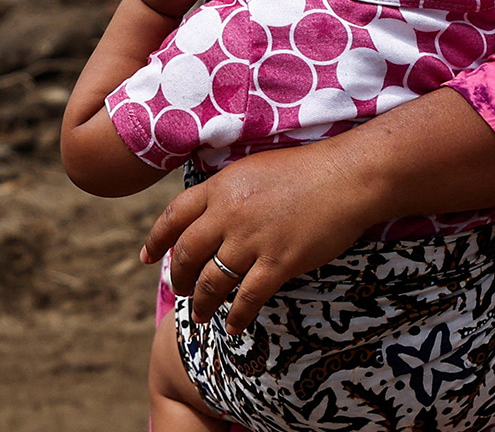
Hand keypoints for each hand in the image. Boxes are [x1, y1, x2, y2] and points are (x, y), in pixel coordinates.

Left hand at [141, 143, 376, 333]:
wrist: (346, 177)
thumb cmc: (306, 169)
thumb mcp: (253, 168)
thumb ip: (227, 191)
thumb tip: (209, 210)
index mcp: (220, 187)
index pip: (174, 217)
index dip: (156, 240)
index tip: (147, 258)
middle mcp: (228, 214)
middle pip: (186, 254)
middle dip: (178, 279)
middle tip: (179, 291)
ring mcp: (252, 240)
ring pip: (211, 282)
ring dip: (202, 303)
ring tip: (200, 315)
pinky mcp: (278, 262)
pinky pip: (247, 298)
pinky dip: (237, 316)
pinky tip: (235, 326)